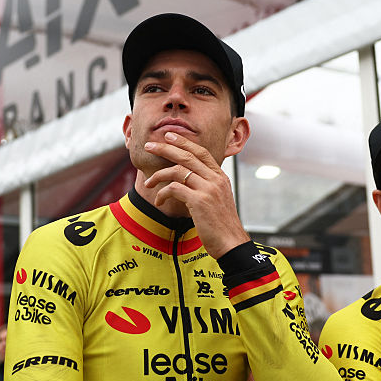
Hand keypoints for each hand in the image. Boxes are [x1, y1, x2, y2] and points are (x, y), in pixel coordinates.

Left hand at [143, 132, 249, 257]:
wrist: (232, 243)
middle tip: (149, 146)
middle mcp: (215, 179)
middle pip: (187, 156)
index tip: (169, 137)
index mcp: (220, 177)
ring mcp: (208, 189)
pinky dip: (162, 193)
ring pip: (177, 170)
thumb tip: (188, 181)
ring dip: (158, 175)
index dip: (183, 142)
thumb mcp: (218, 200)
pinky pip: (174, 189)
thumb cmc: (222, 225)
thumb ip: (206, 187)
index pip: (201, 152)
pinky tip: (158, 201)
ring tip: (148, 182)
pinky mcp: (199, 201)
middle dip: (165, 148)